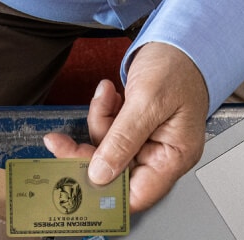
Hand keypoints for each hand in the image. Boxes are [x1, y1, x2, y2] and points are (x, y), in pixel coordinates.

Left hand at [43, 42, 209, 211]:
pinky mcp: (135, 131)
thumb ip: (123, 140)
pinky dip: (103, 114)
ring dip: (98, 124)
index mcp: (174, 158)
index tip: (75, 182)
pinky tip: (109, 95)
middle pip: (114, 175)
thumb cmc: (179, 67)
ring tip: (106, 96)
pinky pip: (109, 134)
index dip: (105, 194)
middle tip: (62, 143)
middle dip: (88, 154)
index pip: (136, 195)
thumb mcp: (148, 101)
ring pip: (106, 152)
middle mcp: (161, 157)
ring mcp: (147, 145)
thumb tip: (100, 174)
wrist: (181, 41)